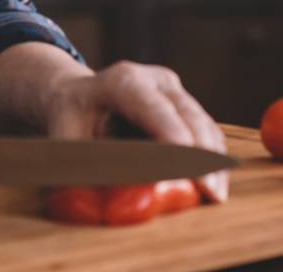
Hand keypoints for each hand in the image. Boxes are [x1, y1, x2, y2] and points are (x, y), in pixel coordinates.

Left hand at [43, 61, 230, 201]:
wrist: (76, 95)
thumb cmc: (69, 120)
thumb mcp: (66, 141)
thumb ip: (87, 168)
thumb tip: (105, 204)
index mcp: (122, 81)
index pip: (153, 107)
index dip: (172, 134)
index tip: (188, 165)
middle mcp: (154, 79)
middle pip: (188, 115)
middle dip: (201, 155)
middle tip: (210, 192)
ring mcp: (173, 89)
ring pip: (203, 123)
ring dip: (213, 160)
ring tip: (215, 194)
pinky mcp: (184, 104)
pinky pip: (205, 129)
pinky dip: (212, 157)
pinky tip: (214, 183)